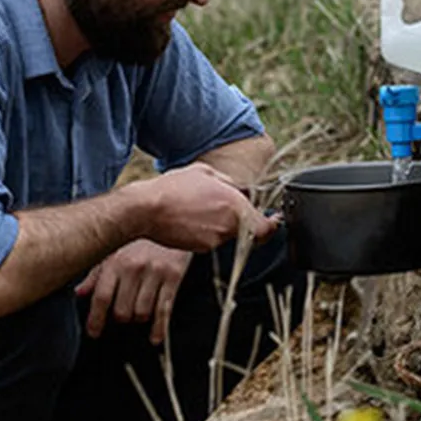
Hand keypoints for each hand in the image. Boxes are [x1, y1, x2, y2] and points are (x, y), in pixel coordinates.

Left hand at [76, 240, 193, 344]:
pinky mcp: (174, 276)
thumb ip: (96, 273)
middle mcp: (134, 267)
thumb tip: (79, 293)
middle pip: (122, 310)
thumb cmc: (140, 234)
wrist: (170, 213)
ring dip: (138, 317)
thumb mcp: (115, 249)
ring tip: (138, 313)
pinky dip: (159, 328)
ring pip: (142, 312)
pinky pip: (165, 308)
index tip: (94, 332)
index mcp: (116, 261)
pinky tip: (155, 338)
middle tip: (121, 315)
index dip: (96, 319)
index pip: (101, 297)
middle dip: (121, 317)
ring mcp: (155, 272)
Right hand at [136, 162, 279, 251]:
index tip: (274, 222)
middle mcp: (229, 225)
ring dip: (219, 225)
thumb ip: (227, 182)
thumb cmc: (173, 188)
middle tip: (219, 209)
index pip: (265, 227)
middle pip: (245, 229)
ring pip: (226, 234)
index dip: (272, 226)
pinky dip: (204, 232)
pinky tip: (189, 220)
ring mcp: (215, 239)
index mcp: (235, 205)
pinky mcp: (201, 249)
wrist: (146, 209)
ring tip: (198, 210)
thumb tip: (239, 189)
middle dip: (238, 220)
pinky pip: (210, 240)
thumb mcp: (204, 172)